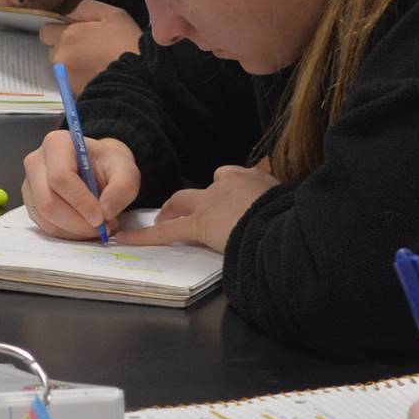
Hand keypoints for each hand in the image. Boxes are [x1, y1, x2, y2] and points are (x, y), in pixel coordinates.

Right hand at [21, 131, 139, 238]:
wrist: (97, 169)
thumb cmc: (108, 166)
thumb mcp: (126, 170)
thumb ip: (123, 187)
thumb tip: (106, 211)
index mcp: (57, 144)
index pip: (60, 177)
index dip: (81, 202)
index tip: (101, 218)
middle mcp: (36, 162)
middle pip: (48, 201)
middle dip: (78, 222)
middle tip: (103, 228)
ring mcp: (30, 184)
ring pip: (45, 217)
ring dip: (74, 230)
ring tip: (98, 227)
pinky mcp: (31, 203)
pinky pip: (44, 226)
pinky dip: (68, 233)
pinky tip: (85, 227)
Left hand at [39, 0, 141, 92]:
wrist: (138, 80)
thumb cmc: (128, 45)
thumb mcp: (114, 15)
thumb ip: (87, 8)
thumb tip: (71, 12)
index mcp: (69, 35)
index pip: (46, 31)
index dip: (60, 31)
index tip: (76, 34)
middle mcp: (62, 56)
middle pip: (53, 50)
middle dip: (65, 48)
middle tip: (88, 49)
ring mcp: (65, 77)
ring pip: (60, 66)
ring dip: (71, 64)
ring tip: (94, 64)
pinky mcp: (72, 92)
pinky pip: (68, 82)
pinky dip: (78, 78)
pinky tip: (96, 75)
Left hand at [114, 163, 277, 251]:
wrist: (282, 223)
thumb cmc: (292, 216)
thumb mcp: (291, 205)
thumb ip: (281, 208)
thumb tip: (288, 219)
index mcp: (251, 179)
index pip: (230, 179)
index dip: (224, 191)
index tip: (225, 202)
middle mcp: (227, 184)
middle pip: (202, 189)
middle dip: (190, 200)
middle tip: (183, 211)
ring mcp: (211, 202)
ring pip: (182, 202)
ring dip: (170, 211)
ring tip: (160, 221)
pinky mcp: (199, 224)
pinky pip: (167, 232)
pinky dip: (144, 236)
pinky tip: (126, 239)